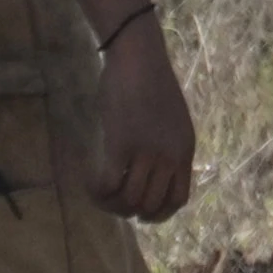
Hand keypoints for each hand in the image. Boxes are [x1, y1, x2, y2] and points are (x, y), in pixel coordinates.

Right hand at [93, 17, 195, 221]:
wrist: (140, 58)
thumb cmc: (151, 85)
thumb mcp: (172, 121)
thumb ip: (166, 146)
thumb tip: (151, 171)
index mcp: (184, 151)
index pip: (178, 200)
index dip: (158, 213)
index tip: (139, 209)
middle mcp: (169, 156)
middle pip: (150, 205)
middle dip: (129, 211)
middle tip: (112, 200)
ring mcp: (147, 151)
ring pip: (129, 200)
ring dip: (110, 204)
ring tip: (98, 192)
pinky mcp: (122, 144)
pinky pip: (108, 185)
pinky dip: (96, 192)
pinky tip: (89, 180)